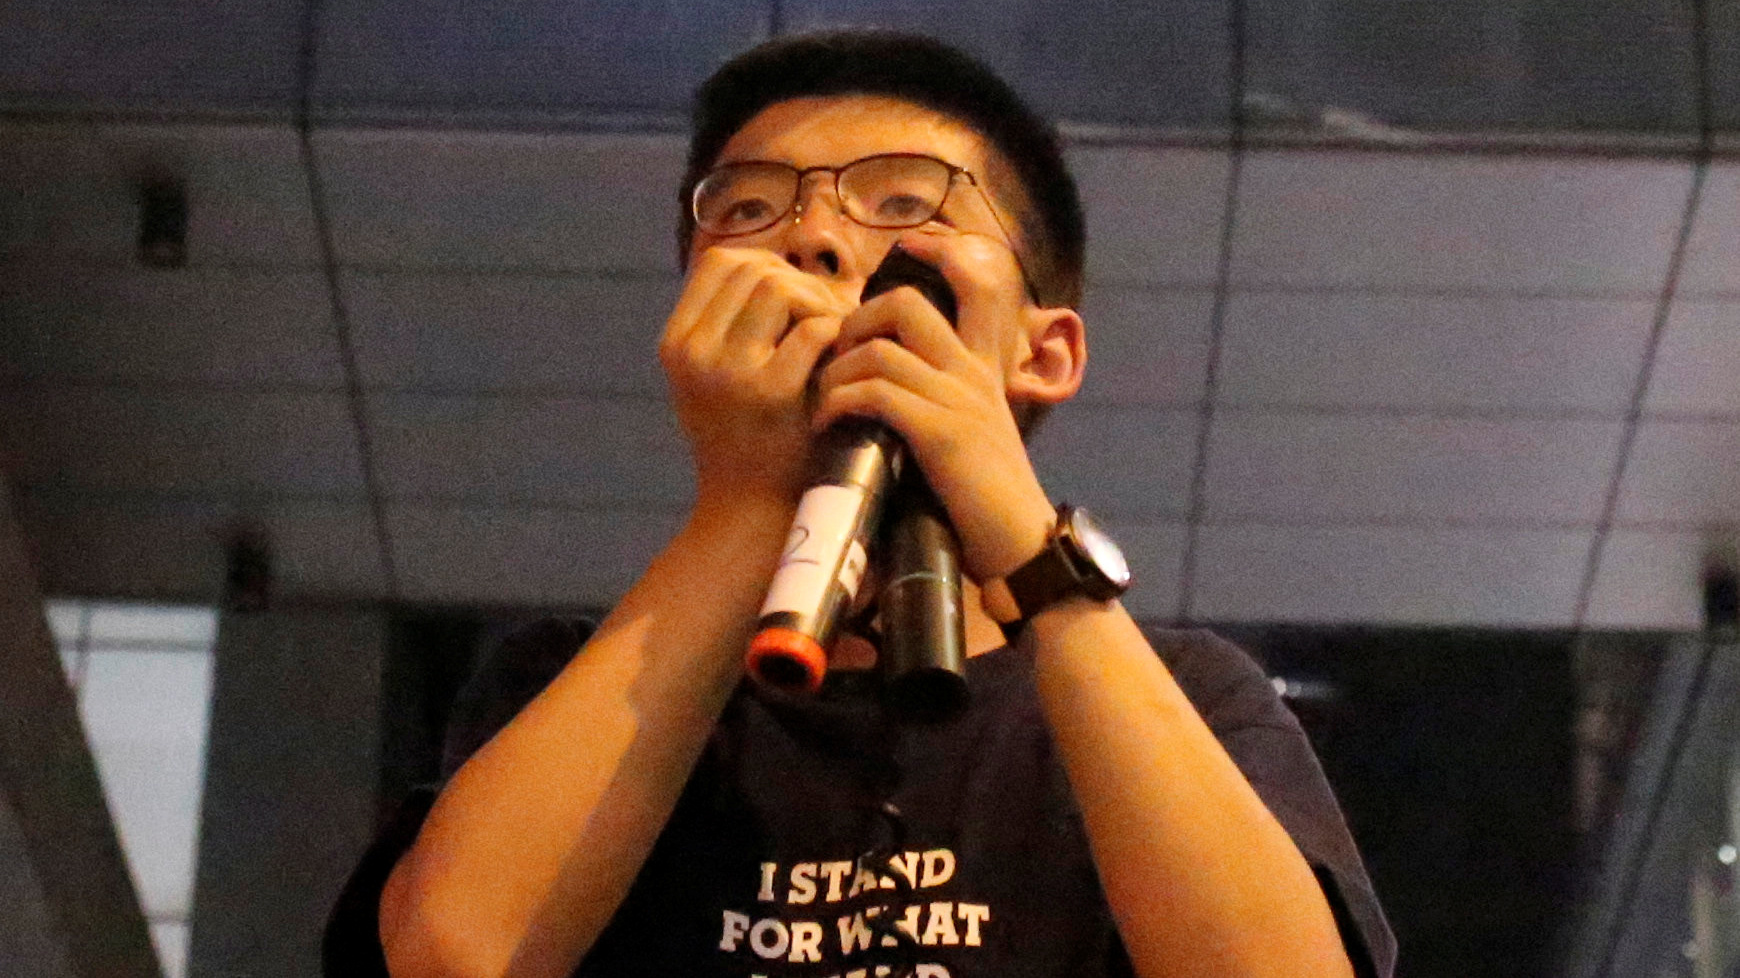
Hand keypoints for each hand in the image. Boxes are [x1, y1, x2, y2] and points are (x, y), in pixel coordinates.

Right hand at [660, 247, 849, 510]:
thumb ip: (730, 324)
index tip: (796, 296)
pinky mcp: (770, 392)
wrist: (752, 510)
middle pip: (756, 270)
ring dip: (821, 305)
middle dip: (802, 285)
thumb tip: (776, 265)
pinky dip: (837, 334)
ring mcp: (728, 371)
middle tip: (829, 317)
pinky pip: (813, 328)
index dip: (767, 265)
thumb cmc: (747, 438)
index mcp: (676, 343)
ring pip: (782, 288)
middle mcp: (693, 351)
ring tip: (836, 336)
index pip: (720, 262)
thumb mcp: (714, 378)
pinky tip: (844, 359)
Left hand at [811, 232, 1061, 582]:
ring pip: (879, 349)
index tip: (899, 256)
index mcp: (983, 370)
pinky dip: (840, 403)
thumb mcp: (967, 440)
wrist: (1024, 550)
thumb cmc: (986, 505)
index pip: (973, 288)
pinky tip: (828, 425)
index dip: (935, 258)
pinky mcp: (942, 433)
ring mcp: (959, 400)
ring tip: (822, 402)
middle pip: (905, 304)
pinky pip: (876, 394)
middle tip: (832, 359)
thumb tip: (880, 401)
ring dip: (835, 372)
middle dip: (853, 321)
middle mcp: (973, 373)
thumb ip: (934, 410)